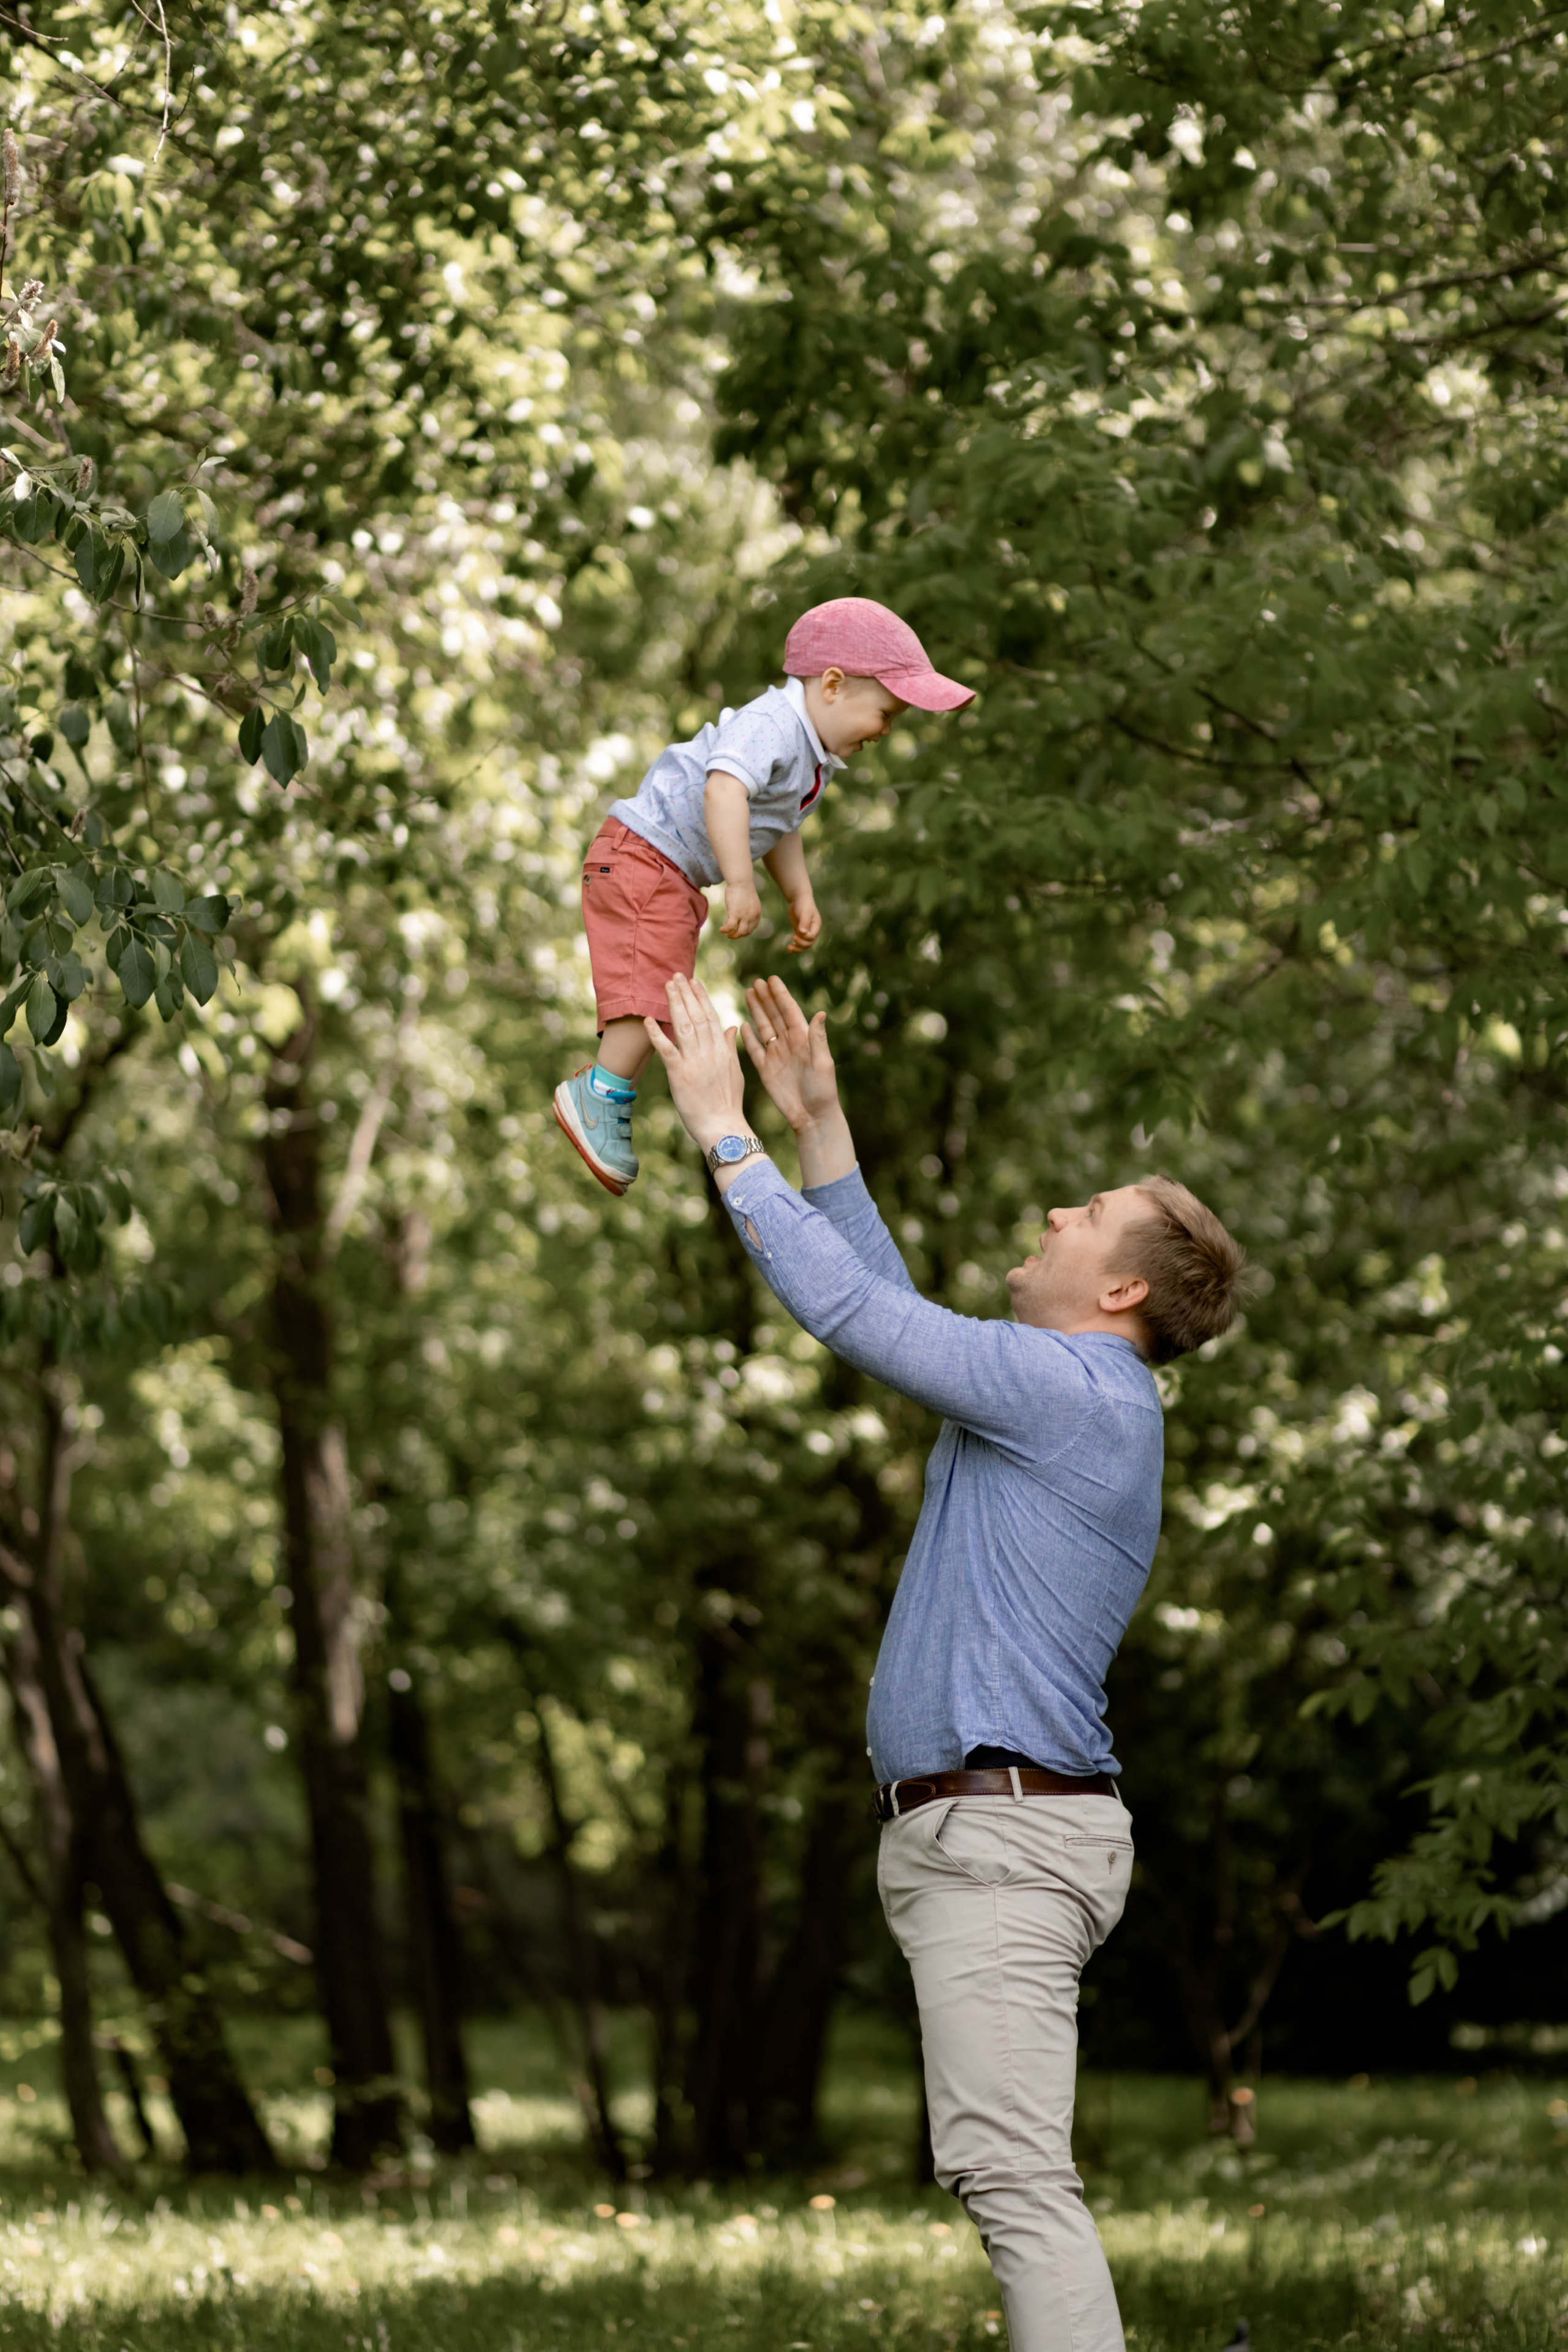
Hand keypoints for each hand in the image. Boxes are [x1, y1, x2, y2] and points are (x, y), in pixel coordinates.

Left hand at [643, 973, 747, 1150]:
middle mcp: (710, 1051)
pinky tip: (649, 1019)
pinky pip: (666, 1049)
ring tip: (667, 986)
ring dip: (674, 1004)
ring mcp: (694, 1061)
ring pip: (683, 1026)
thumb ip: (731, 1048)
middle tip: (676, 975)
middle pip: (696, 1016)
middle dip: (685, 994)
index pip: (711, 1016)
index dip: (701, 997)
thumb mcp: (735, 1072)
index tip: (693, 982)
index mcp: (723, 1050)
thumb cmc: (729, 1103)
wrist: (723, 1127)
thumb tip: (732, 1027)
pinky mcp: (679, 1074)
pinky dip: (657, 1033)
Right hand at [720, 879, 762, 939]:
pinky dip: (725, 930)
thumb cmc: (743, 888)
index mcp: (756, 913)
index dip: (745, 932)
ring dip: (733, 935)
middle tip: (731, 935)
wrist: (741, 881)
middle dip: (738, 935)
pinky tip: (721, 930)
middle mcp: (752, 916)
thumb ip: (749, 908)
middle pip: (746, 932)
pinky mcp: (735, 913)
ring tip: (727, 935)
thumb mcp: (750, 901)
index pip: (752, 927)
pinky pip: (730, 926)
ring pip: (739, 932)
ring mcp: (744, 916)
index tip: (739, 932)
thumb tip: (744, 912)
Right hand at [741, 975, 840, 1135]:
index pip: (789, 1011)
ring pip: (764, 1028)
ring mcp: (776, 1056)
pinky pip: (755, 1050)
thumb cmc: (823, 1091)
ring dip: (756, 1011)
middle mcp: (789, 1044)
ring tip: (748, 994)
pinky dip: (748, 1038)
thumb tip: (820, 1013)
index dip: (781, 995)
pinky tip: (742, 1025)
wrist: (812, 1117)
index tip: (772, 979)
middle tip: (755, 982)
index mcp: (803, 1039)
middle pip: (774, 1016)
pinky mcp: (766, 1070)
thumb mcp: (823, 1063)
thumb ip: (818, 1039)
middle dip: (765, 998)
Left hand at [786, 892, 822, 953]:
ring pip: (804, 945)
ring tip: (789, 948)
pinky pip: (799, 942)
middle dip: (801, 943)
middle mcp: (812, 930)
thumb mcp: (804, 912)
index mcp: (816, 926)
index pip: (812, 937)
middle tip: (792, 937)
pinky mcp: (800, 932)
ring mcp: (806, 932)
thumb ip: (804, 922)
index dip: (804, 937)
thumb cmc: (803, 904)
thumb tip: (802, 933)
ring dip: (797, 948)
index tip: (796, 933)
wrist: (799, 899)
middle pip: (809, 943)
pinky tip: (789, 948)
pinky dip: (794, 946)